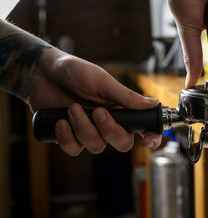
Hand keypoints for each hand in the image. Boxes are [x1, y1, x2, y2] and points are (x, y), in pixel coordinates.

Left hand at [25, 48, 161, 155]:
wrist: (41, 73)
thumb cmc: (75, 71)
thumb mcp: (102, 81)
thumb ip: (126, 96)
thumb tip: (153, 104)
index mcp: (121, 107)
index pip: (143, 127)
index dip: (151, 138)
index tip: (146, 141)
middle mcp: (108, 122)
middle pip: (122, 143)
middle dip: (109, 130)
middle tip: (97, 111)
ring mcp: (89, 131)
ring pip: (96, 146)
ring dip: (83, 128)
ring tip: (72, 108)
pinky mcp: (70, 137)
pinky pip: (74, 149)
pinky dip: (67, 137)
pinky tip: (61, 121)